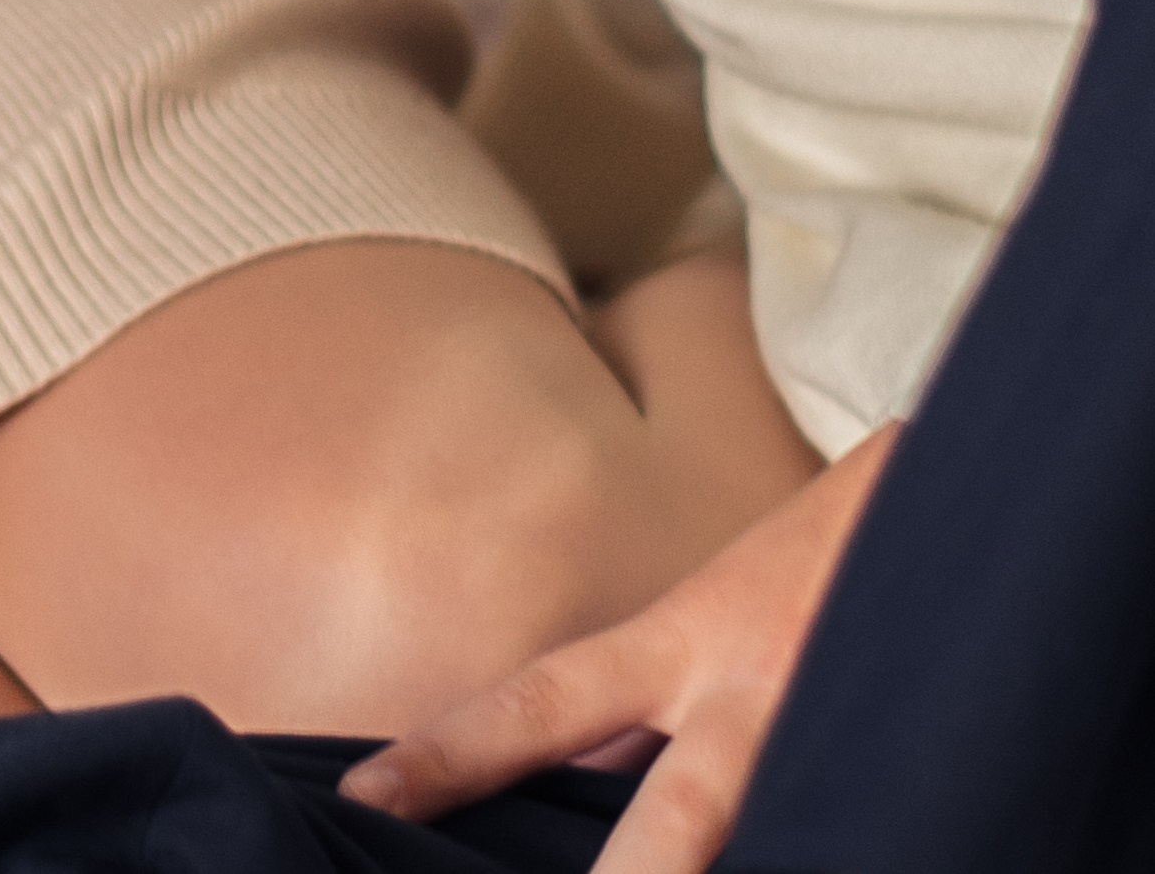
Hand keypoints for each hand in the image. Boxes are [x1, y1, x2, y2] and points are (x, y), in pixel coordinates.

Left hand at [337, 423, 899, 873]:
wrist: (959, 485)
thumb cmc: (826, 560)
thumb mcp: (719, 614)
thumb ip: (655, 701)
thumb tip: (582, 781)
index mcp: (682, 640)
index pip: (541, 703)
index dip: (451, 753)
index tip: (361, 801)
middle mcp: (746, 692)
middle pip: (670, 824)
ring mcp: (826, 733)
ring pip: (760, 838)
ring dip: (710, 868)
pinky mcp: (901, 764)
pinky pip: (843, 827)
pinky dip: (824, 843)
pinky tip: (819, 850)